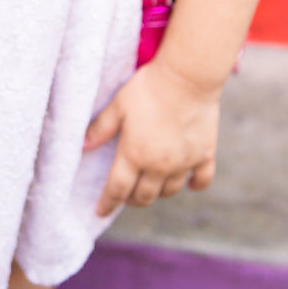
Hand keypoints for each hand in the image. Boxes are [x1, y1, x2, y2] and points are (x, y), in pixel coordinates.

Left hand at [82, 57, 221, 216]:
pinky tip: (189, 183)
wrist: (187, 77)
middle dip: (132, 199)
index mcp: (135, 154)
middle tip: (126, 194)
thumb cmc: (148, 88)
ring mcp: (184, 162)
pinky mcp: (204, 154)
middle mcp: (159, 165)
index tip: (100, 211)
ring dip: (158, 192)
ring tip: (151, 184)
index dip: (108, 202)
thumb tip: (82, 147)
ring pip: (169, 191)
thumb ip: (101, 128)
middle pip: (144, 196)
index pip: (118, 189)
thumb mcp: (118, 106)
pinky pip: (201, 180)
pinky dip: (194, 185)